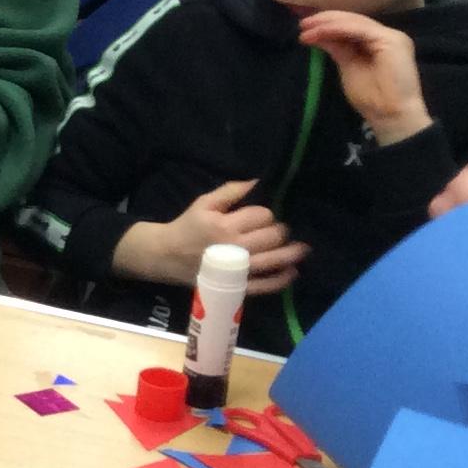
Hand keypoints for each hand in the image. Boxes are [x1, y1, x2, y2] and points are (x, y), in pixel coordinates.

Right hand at [114, 179, 308, 293]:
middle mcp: (234, 247)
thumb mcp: (203, 203)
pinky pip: (264, 286)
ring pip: (274, 260)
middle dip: (280, 231)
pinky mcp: (235, 286)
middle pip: (272, 237)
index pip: (262, 215)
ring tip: (302, 249)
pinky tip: (292, 272)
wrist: (166, 255)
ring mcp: (236, 270)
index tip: (261, 217)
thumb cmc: (187, 227)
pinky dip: (281, 280)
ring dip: (292, 254)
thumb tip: (258, 181)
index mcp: (225, 225)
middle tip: (277, 231)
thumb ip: (231, 190)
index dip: (266, 214)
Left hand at [298, 10, 429, 143]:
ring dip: (327, 23)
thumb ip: (338, 49)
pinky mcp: (390, 40)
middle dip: (325, 20)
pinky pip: (358, 29)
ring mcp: (392, 36)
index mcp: (381, 42)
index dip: (329, 24)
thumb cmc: (372, 99)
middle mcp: (388, 36)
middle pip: (354, 21)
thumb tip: (319, 35)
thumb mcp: (349, 67)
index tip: (304, 29)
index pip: (353, 26)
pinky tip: (319, 31)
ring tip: (305, 28)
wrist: (391, 115)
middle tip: (302, 24)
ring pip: (355, 22)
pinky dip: (336, 29)